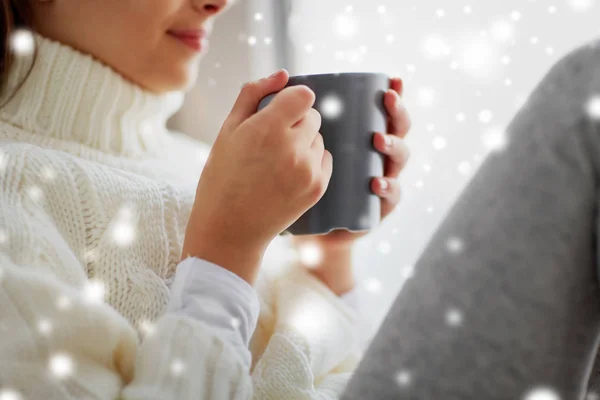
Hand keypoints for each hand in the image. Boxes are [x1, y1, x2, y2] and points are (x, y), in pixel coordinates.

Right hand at [182, 69, 332, 284]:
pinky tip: (289, 174)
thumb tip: (282, 74)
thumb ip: (253, 94)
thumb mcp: (227, 131)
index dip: (292, 99)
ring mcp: (308, 170)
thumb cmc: (222, 177)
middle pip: (314, 115)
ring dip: (304, 142)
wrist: (229, 229)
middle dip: (297, 121)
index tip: (280, 111)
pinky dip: (311, 161)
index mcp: (267, 128)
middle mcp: (293, 148)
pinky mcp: (318, 187)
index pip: (305, 94)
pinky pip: (325, 159)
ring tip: (277, 162)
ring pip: (319, 138)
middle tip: (272, 141)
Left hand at [292, 77, 411, 251]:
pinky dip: (388, 188)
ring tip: (378, 140)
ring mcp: (381, 178)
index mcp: (362, 136)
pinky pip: (392, 196)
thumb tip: (283, 76)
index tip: (391, 81)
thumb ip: (283, 109)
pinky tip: (376, 182)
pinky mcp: (378, 207)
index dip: (394, 94)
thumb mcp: (286, 141)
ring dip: (393, 146)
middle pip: (399, 129)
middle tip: (387, 101)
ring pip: (400, 158)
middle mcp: (376, 155)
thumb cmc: (290, 177)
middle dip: (397, 113)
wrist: (299, 226)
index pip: (383, 111)